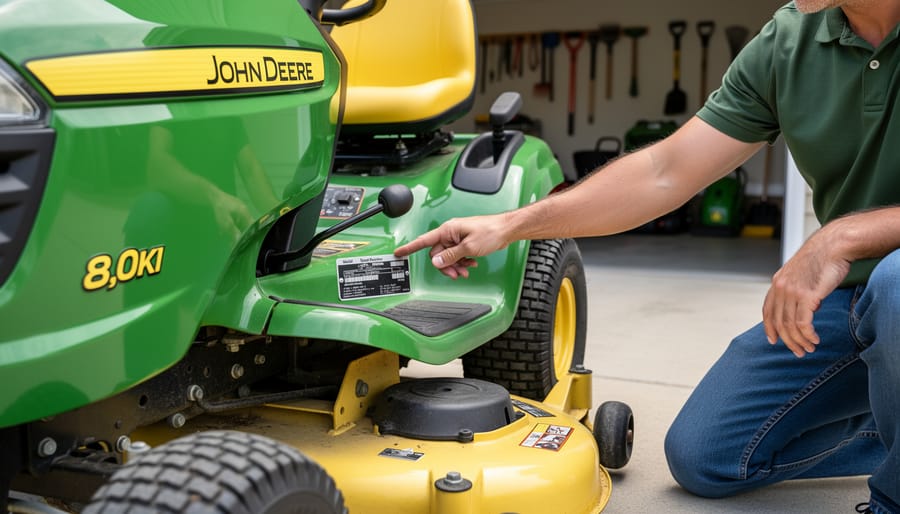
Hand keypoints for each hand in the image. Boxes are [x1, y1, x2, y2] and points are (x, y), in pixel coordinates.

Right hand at [394, 214, 509, 278]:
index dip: (410, 247)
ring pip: (448, 256)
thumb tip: (437, 262)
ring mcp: (458, 238)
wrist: (506, 230)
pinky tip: (471, 264)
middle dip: (446, 265)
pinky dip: (462, 262)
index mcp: (448, 230)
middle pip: (438, 254)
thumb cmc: (491, 231)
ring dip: (456, 265)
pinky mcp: (465, 242)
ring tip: (466, 270)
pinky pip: (457, 255)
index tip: (399, 253)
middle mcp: (451, 233)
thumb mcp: (469, 247)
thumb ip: (451, 256)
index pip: (424, 240)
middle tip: (456, 273)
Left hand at [762, 225, 850, 357]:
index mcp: (777, 282)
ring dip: (799, 341)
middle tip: (798, 352)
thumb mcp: (801, 273)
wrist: (833, 245)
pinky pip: (803, 323)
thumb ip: (796, 289)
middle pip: (778, 322)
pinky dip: (807, 335)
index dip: (769, 328)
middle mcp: (781, 288)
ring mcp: (792, 292)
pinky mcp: (807, 296)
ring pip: (790, 325)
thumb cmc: (822, 258)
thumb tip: (804, 308)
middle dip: (787, 341)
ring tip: (808, 349)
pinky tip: (814, 340)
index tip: (773, 341)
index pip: (767, 310)